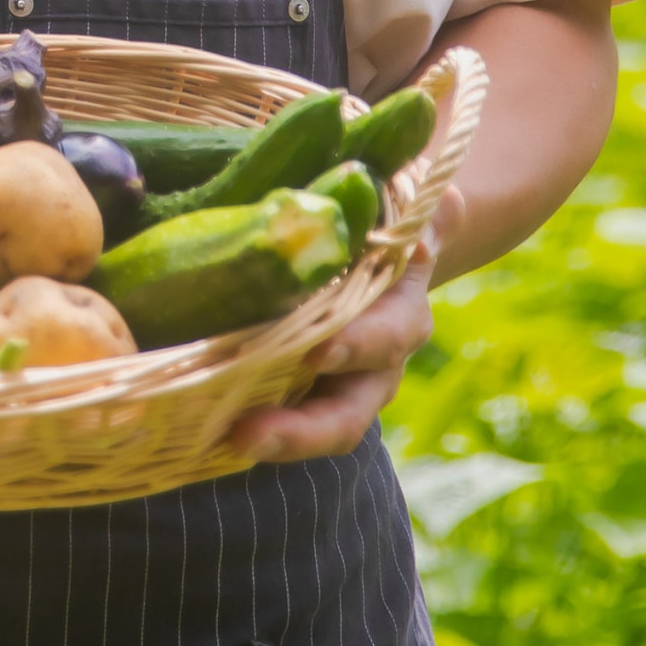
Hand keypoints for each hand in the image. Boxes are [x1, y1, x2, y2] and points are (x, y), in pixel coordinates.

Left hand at [228, 186, 461, 465]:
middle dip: (302, 430)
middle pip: (344, 414)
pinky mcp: (293, 397)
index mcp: (398, 319)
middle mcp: (369, 369)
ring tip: (228, 441)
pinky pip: (275, 422)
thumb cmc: (382, 228)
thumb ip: (425, 213)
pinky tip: (201, 434)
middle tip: (249, 433)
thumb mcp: (406, 215)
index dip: (356, 345)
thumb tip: (445, 204)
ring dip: (272, 440)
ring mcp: (332, 391)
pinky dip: (243, 428)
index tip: (319, 350)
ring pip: (313, 431)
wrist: (372, 256)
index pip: (384, 338)